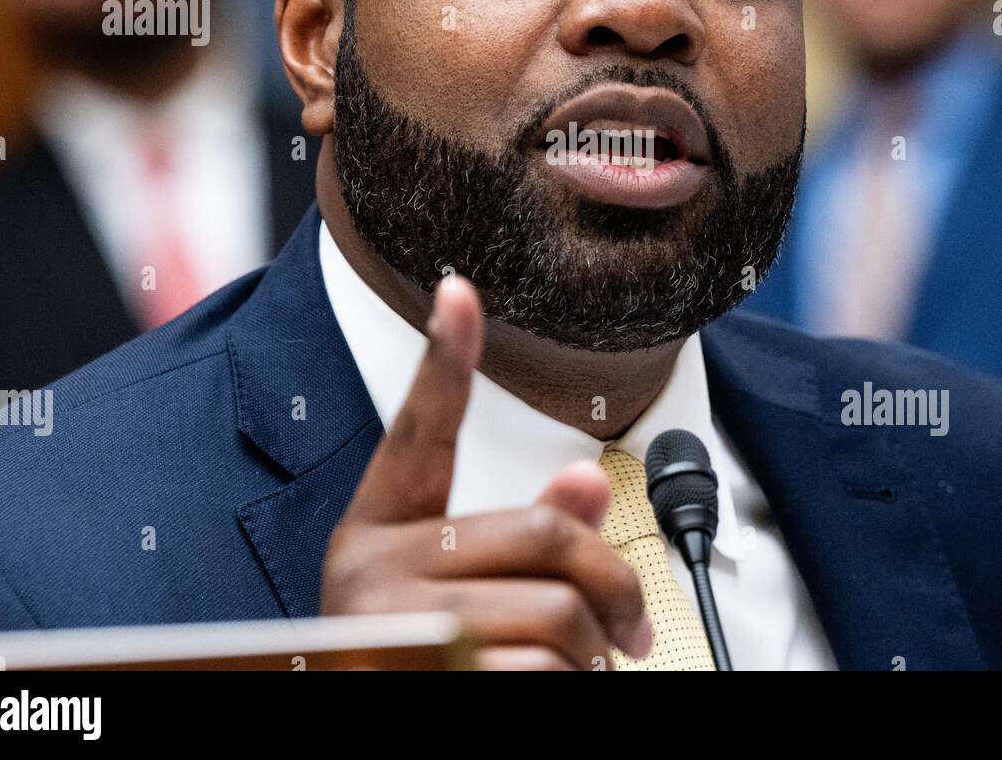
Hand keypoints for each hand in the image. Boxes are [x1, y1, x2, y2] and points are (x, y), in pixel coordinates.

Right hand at [319, 274, 652, 669]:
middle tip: (632, 628)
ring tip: (583, 670)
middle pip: (547, 533)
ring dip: (597, 652)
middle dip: (615, 585)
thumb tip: (583, 482)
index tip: (460, 287)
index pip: (417, 427)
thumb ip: (520, 535)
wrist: (377, 713)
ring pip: (558, 609)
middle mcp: (370, 567)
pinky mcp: (424, 674)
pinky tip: (557, 687)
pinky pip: (541, 667)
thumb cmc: (425, 664)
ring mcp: (390, 627)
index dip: (443, 355)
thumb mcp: (458, 592)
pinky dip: (575, 686)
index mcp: (378, 529)